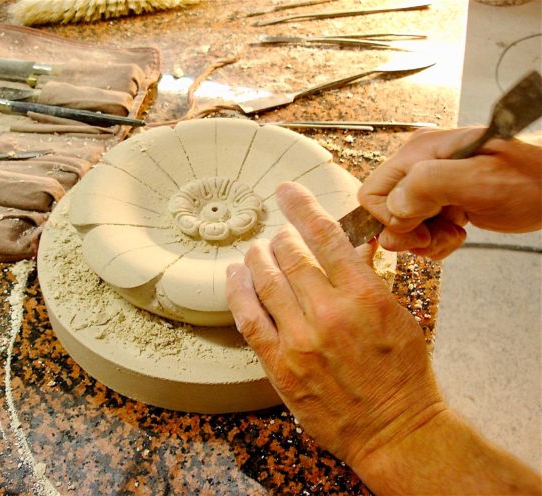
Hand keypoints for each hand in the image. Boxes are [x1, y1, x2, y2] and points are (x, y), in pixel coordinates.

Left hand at [225, 181, 445, 468]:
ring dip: (256, 258)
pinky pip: (248, 318)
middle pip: (289, 254)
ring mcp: (301, 340)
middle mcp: (329, 312)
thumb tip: (351, 243)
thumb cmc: (403, 372)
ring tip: (254, 251)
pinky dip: (238, 291)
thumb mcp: (398, 314)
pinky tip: (234, 276)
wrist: (396, 428)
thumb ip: (369, 276)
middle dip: (279, 238)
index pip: (325, 235)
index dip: (302, 206)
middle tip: (277, 237)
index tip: (287, 191)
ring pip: (265, 280)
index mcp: (364, 294)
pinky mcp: (280, 365)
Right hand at [358, 128, 541, 258]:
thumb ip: (427, 186)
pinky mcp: (442, 200)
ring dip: (425, 239)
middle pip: (385, 210)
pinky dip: (436, 240)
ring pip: (402, 224)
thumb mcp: (479, 179)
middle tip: (438, 233)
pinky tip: (459, 231)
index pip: (372, 192)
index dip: (390, 219)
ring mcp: (430, 184)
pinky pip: (421, 228)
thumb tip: (393, 208)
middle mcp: (419, 166)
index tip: (421, 228)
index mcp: (420, 152)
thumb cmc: (531, 180)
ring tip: (454, 232)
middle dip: (409, 232)